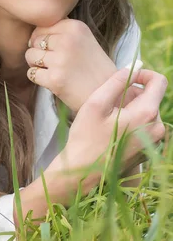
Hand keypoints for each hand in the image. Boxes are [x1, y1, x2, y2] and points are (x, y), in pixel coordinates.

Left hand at [26, 19, 116, 113]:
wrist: (110, 95)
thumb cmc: (94, 67)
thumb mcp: (84, 40)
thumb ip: (63, 32)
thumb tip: (33, 33)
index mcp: (76, 27)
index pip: (42, 26)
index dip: (42, 38)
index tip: (53, 49)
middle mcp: (68, 40)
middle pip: (35, 40)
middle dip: (39, 51)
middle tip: (53, 62)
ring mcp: (61, 60)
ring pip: (30, 55)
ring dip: (36, 64)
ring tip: (52, 70)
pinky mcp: (55, 79)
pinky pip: (31, 73)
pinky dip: (38, 78)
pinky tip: (52, 80)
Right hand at [55, 68, 166, 189]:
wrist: (82, 174)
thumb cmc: (86, 137)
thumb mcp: (96, 103)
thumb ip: (117, 81)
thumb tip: (133, 67)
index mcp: (147, 114)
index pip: (159, 82)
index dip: (143, 73)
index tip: (127, 77)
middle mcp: (157, 129)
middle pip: (151, 97)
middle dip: (133, 93)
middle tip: (108, 101)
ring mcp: (154, 142)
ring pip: (147, 112)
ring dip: (130, 108)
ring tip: (108, 117)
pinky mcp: (147, 151)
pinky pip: (144, 126)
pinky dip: (131, 122)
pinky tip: (111, 130)